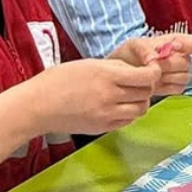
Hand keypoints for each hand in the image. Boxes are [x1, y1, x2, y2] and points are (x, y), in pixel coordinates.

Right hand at [13, 59, 161, 134]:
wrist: (37, 106)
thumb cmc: (58, 81)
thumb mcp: (88, 64)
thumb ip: (114, 67)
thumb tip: (136, 71)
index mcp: (106, 76)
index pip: (146, 76)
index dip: (154, 73)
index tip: (151, 70)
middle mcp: (109, 96)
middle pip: (146, 94)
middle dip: (147, 87)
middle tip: (140, 82)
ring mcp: (106, 115)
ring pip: (141, 110)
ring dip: (141, 102)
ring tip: (130, 96)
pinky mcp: (102, 128)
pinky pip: (127, 122)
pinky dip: (129, 114)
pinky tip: (119, 107)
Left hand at [108, 34, 191, 96]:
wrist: (122, 73)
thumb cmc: (130, 55)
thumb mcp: (133, 45)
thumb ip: (145, 49)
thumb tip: (155, 58)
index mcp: (175, 41)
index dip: (191, 46)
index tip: (176, 47)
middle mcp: (181, 56)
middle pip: (187, 62)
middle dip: (169, 64)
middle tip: (153, 64)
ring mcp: (179, 73)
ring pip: (185, 76)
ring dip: (167, 76)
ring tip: (152, 74)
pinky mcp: (175, 87)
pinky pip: (178, 88)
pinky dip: (166, 87)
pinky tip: (154, 84)